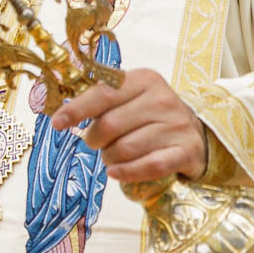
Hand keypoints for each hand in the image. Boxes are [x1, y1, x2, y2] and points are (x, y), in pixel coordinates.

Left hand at [48, 68, 206, 183]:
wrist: (196, 134)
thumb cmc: (150, 114)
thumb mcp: (130, 97)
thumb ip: (101, 99)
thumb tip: (62, 114)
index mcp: (144, 80)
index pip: (103, 94)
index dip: (76, 110)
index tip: (56, 124)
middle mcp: (162, 99)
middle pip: (110, 124)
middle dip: (94, 139)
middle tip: (96, 144)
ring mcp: (176, 126)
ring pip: (126, 148)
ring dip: (110, 157)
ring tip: (111, 156)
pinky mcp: (186, 151)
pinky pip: (150, 166)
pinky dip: (127, 172)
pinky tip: (116, 172)